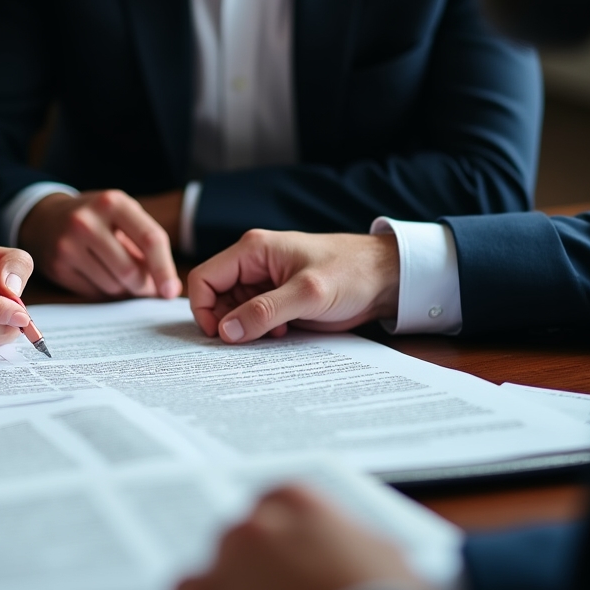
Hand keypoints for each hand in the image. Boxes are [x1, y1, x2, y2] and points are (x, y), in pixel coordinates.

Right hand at [18, 190, 181, 299]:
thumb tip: (166, 287)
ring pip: (112, 286)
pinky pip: (93, 294)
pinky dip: (104, 292)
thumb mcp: (122, 215)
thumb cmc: (97, 219)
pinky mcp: (57, 266)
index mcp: (113, 202)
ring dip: (123, 290)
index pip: (150, 239)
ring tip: (118, 274)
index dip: (164, 269)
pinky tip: (99, 276)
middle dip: (143, 286)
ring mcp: (68, 244)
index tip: (172, 291)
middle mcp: (87, 221)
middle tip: (146, 287)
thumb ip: (146, 244)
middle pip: (130, 270)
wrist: (46, 218)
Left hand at [177, 485, 424, 589]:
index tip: (291, 550)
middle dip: (261, 560)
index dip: (287, 529)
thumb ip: (355, 543)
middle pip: (248, 532)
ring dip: (231, 581)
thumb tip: (353, 554)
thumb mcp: (387, 559)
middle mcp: (262, 523)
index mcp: (302, 504)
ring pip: (218, 560)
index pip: (280, 500)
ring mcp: (231, 561)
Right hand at [188, 230, 399, 343]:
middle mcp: (254, 264)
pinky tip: (283, 334)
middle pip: (217, 296)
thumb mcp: (307, 293)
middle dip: (227, 321)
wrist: (385, 278)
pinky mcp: (279, 298)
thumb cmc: (350, 272)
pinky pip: (255, 317)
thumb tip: (226, 331)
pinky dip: (261, 330)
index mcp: (253, 250)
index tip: (218, 335)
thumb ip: (264, 311)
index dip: (204, 308)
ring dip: (246, 328)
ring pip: (235, 309)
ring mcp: (267, 282)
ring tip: (274, 334)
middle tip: (249, 339)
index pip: (206, 277)